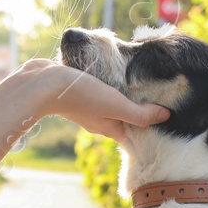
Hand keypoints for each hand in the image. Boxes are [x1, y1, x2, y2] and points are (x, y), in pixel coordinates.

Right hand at [23, 59, 168, 140]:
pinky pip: (99, 91)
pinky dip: (110, 85)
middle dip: (139, 111)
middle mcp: (98, 121)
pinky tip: (116, 73)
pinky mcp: (78, 91)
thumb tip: (165, 117)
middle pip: (124, 119)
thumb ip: (139, 114)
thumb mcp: (115, 104)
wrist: (42, 83)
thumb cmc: (80, 96)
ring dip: (124, 96)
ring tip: (142, 82)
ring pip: (111, 104)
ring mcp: (87, 107)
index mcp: (109, 128)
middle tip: (159, 96)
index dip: (149, 129)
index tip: (165, 119)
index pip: (133, 134)